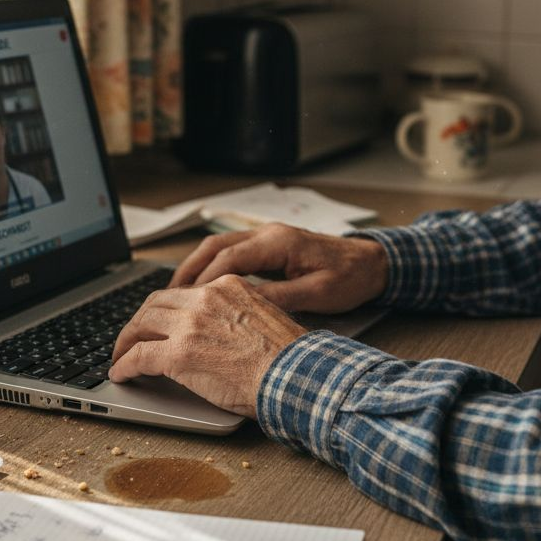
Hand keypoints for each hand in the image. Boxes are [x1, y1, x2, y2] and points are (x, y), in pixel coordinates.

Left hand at [109, 275, 306, 418]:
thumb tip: (218, 336)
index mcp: (228, 287)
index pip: (184, 292)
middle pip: (155, 303)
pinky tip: (121, 374)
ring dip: (126, 341)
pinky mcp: (178, 354)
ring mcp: (190, 325)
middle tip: (131, 337)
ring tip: (121, 357)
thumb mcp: (263, 318)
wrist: (295, 375)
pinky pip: (138, 356)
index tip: (158, 322)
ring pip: (141, 325)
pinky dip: (124, 365)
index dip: (165, 309)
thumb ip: (236, 317)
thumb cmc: (288, 358)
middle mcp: (206, 298)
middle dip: (139, 321)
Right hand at [170, 223, 388, 313]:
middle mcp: (267, 234)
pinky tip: (202, 289)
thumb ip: (278, 298)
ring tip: (176, 294)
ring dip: (195, 268)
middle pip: (213, 247)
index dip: (204, 283)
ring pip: (218, 247)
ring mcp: (266, 237)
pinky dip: (211, 268)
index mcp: (278, 242)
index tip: (186, 305)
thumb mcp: (317, 294)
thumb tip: (241, 306)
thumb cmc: (350, 278)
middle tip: (167, 298)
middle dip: (187, 272)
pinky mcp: (269, 246)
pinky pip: (230, 253)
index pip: (228, 259)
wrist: (373, 264)